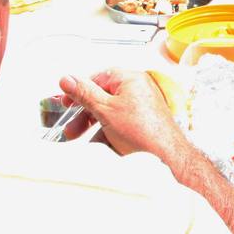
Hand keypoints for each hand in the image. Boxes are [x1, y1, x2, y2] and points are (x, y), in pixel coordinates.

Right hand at [58, 67, 183, 158]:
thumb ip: (84, 93)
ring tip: (82, 140)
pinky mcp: (144, 122)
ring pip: (110, 113)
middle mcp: (138, 89)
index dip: (80, 89)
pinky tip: (100, 146)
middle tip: (71, 128)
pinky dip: (109, 134)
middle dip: (84, 114)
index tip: (66, 101)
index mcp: (130, 79)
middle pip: (103, 97)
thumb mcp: (105, 110)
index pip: (98, 78)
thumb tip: (67, 79)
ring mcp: (143, 106)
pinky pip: (122, 124)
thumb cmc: (142, 131)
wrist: (167, 155)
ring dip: (94, 126)